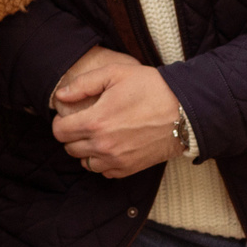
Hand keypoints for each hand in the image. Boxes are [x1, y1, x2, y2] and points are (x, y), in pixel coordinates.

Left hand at [51, 50, 184, 178]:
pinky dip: (103, 162)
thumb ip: (82, 84)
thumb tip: (60, 96)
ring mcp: (118, 159)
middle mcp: (104, 145)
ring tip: (97, 135)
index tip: (70, 115)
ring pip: (86, 163)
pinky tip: (111, 147)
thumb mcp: (115, 74)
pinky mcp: (132, 168)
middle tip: (84, 123)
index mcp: (95, 121)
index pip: (60, 132)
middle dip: (72, 136)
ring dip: (86, 150)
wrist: (186, 110)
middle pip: (70, 149)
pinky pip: (105, 172)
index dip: (61, 122)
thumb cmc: (151, 88)